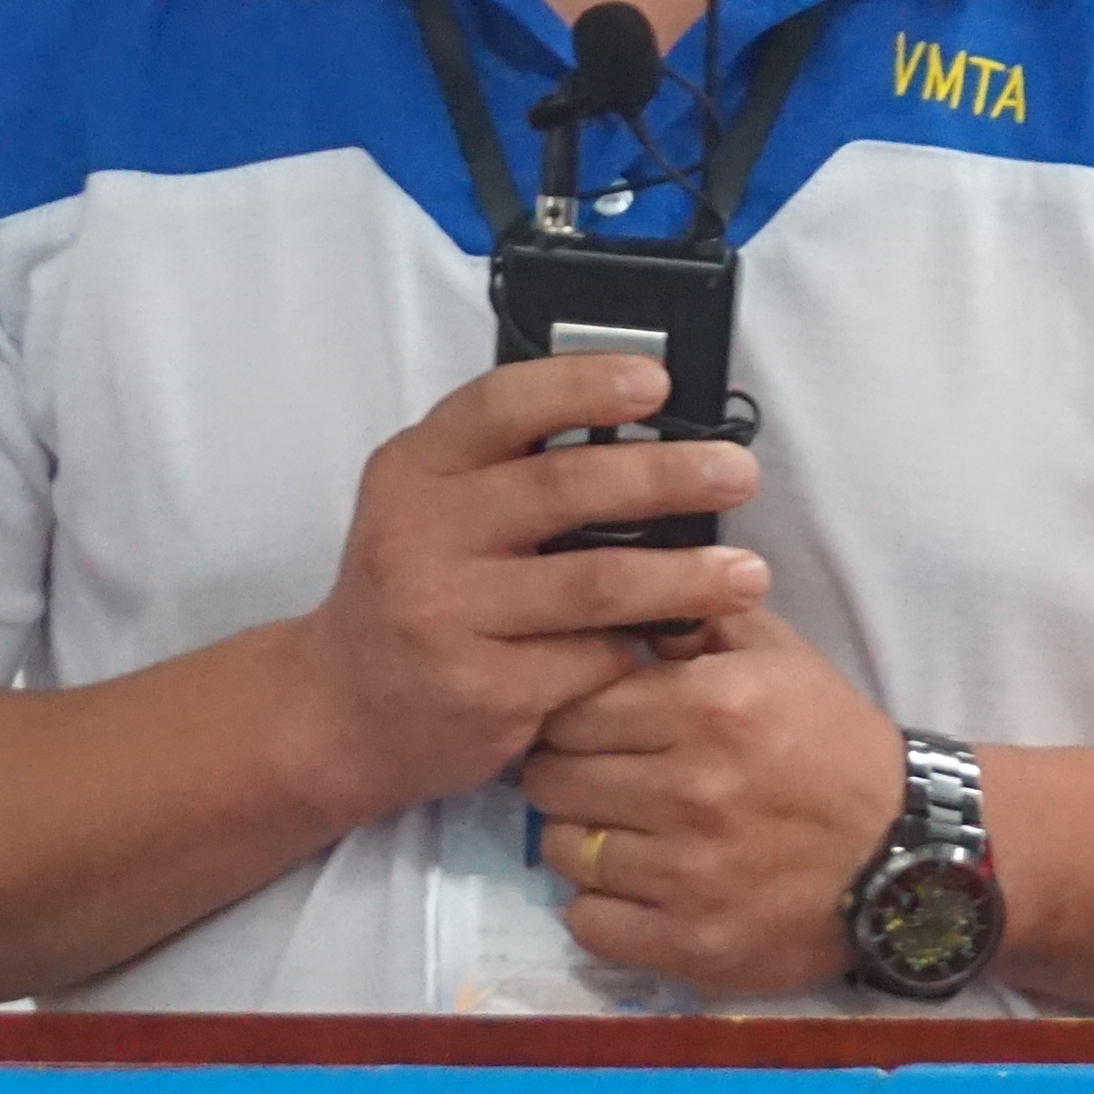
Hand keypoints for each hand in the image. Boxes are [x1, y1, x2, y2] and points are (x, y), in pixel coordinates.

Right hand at [273, 355, 765, 826]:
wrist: (344, 710)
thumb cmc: (416, 589)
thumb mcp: (432, 506)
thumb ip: (508, 465)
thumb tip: (643, 424)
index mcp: (412, 471)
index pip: (500, 405)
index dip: (584, 385)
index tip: (659, 383)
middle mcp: (417, 536)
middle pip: (564, 489)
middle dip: (668, 476)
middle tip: (738, 473)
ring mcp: (446, 617)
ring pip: (595, 585)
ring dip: (685, 576)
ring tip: (748, 574)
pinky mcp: (481, 690)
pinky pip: (589, 660)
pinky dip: (640, 647)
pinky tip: (675, 641)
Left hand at [518, 599, 904, 997]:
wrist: (910, 852)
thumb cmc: (834, 747)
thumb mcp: (781, 658)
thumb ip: (700, 617)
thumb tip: (622, 601)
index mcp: (709, 708)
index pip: (572, 707)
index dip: (570, 716)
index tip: (587, 729)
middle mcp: (693, 789)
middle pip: (554, 778)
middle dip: (565, 775)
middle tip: (594, 781)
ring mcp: (691, 873)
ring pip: (563, 850)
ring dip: (578, 842)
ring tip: (617, 834)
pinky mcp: (695, 942)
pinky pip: (590, 924)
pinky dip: (597, 909)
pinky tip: (629, 891)